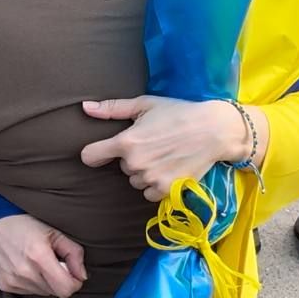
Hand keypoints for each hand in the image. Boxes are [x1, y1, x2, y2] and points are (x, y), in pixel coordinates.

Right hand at [0, 214, 86, 297]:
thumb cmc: (25, 224)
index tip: (73, 273)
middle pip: (55, 292)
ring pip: (43, 293)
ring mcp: (13, 280)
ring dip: (46, 281)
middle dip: (60, 279)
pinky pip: (29, 291)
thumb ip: (73, 253)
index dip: (74, 282)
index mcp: (39, 257)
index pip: (66, 289)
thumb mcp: (54, 231)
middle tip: (53, 262)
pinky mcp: (5, 285)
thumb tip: (82, 276)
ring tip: (37, 262)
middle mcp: (25, 272)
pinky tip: (26, 266)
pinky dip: (32, 282)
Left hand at [81, 95, 246, 201]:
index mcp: (126, 142)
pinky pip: (149, 193)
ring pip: (135, 180)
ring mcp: (151, 179)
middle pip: (120, 167)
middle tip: (153, 144)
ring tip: (163, 155)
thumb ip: (112, 108)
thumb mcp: (145, 104)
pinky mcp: (166, 190)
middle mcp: (135, 163)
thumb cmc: (178, 113)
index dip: (95, 153)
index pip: (91, 156)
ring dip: (144, 172)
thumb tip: (85, 108)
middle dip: (132, 158)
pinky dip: (155, 185)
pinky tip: (168, 169)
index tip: (101, 152)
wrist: (213, 130)